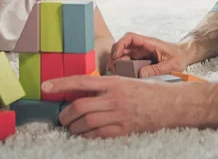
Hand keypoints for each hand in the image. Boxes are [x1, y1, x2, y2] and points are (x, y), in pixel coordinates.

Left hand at [42, 75, 176, 137]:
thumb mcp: (126, 82)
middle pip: (79, 106)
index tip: (45, 86)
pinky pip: (98, 134)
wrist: (171, 104)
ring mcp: (119, 114)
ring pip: (86, 122)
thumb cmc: (149, 91)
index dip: (61, 84)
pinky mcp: (124, 129)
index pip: (81, 81)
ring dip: (74, 127)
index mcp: (114, 82)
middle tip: (62, 118)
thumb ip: (106, 86)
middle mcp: (114, 97)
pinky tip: (85, 135)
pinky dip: (87, 136)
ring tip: (72, 128)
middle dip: (65, 114)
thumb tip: (83, 91)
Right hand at [108, 32, 188, 76]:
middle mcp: (143, 47)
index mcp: (149, 43)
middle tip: (115, 69)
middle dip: (116, 57)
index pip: (130, 37)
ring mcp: (141, 53)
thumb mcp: (172, 65)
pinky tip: (126, 77)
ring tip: (120, 75)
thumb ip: (157, 69)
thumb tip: (140, 74)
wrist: (185, 56)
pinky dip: (125, 69)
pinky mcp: (141, 61)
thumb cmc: (180, 57)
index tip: (116, 56)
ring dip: (119, 64)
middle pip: (122, 47)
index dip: (119, 45)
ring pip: (124, 56)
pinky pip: (129, 63)